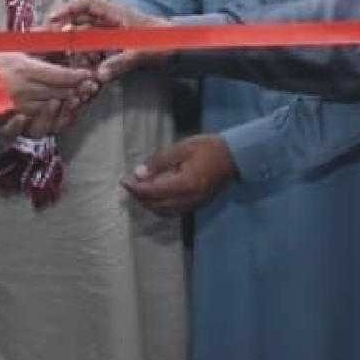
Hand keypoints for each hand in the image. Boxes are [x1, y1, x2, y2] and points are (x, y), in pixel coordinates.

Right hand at [0, 51, 98, 137]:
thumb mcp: (14, 46)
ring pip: (52, 108)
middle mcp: (24, 90)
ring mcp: (18, 107)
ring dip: (68, 104)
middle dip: (78, 90)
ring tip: (79, 99)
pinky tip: (59, 112)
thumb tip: (63, 34)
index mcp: (25, 69)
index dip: (78, 76)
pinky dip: (51, 118)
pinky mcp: (12, 119)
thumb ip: (40, 44)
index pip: (60, 75)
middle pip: (60, 92)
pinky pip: (37, 122)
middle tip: (91, 87)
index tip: (88, 74)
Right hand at [50, 0, 169, 81]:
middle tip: (53, 43)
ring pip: (86, 36)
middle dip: (65, 30)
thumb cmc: (166, 41)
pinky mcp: (116, 45)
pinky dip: (89, 56)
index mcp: (116, 13)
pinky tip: (87, 66)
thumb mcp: (143, 52)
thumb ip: (122, 63)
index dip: (67, 9)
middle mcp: (111, 20)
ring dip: (77, 46)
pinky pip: (96, 48)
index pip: (86, 4)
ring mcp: (113, 32)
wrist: (182, 46)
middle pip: (80, 20)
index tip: (53, 20)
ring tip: (70, 58)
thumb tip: (100, 74)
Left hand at [121, 134, 235, 215]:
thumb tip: (140, 174)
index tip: (124, 180)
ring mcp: (195, 204)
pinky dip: (161, 207)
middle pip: (156, 204)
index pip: (153, 191)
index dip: (136, 187)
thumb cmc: (208, 147)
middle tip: (129, 184)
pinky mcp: (198, 205)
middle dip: (140, 196)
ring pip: (164, 211)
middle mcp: (190, 198)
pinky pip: (174, 211)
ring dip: (149, 204)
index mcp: (186, 183)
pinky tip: (155, 197)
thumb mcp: (182, 148)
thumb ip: (160, 162)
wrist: (235, 156)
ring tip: (139, 191)